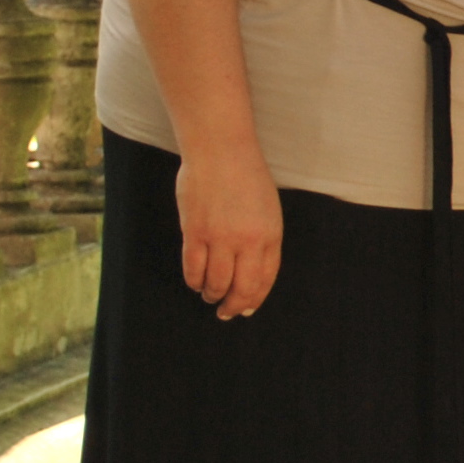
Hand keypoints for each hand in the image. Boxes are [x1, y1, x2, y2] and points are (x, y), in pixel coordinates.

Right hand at [176, 147, 282, 320]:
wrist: (220, 150)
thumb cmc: (246, 177)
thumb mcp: (268, 210)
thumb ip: (262, 240)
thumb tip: (250, 272)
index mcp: (270, 235)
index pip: (265, 279)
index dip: (254, 299)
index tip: (246, 309)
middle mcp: (248, 241)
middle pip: (242, 288)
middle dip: (234, 306)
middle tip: (226, 312)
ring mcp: (220, 237)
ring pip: (216, 282)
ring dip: (212, 295)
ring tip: (209, 296)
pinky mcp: (195, 232)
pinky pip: (193, 268)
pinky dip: (194, 280)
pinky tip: (195, 282)